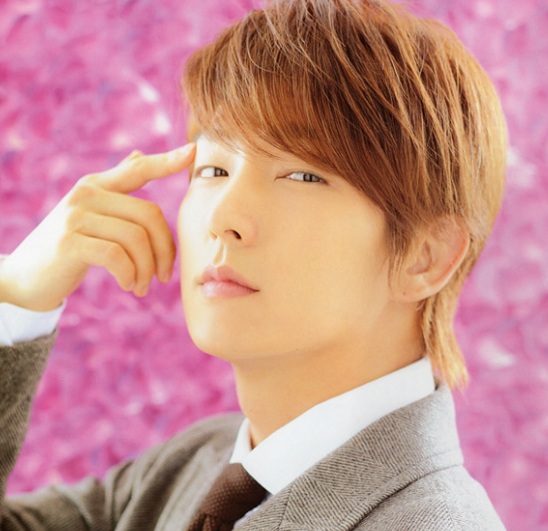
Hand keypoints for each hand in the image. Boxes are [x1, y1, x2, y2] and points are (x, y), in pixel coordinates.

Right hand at [0, 143, 194, 310]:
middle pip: (150, 215)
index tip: (195, 151)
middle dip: (165, 250)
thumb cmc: (68, 246)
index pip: (139, 169)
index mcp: (97, 185)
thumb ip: (116, 186)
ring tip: (142, 287)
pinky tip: (128, 286)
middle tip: (164, 276)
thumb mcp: (92, 213)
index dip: (167, 161)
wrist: (25, 277)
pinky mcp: (69, 242)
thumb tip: (138, 154)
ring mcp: (76, 215)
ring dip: (147, 269)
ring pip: (137, 238)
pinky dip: (130, 275)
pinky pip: (117, 256)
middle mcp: (87, 194)